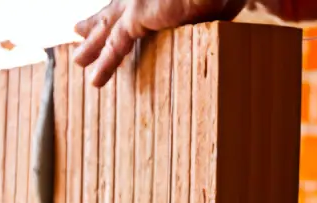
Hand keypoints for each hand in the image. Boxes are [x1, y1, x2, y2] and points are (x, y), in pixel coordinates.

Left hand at [73, 0, 247, 87]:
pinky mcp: (138, 14)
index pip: (135, 4)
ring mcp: (138, 2)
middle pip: (113, 11)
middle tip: (77, 32)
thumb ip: (213, 14)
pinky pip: (117, 45)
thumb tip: (239, 18)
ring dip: (93, 46)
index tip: (110, 17)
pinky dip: (105, 63)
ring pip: (108, 30)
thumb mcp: (218, 5)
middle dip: (95, 23)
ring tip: (79, 61)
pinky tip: (94, 80)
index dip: (119, 11)